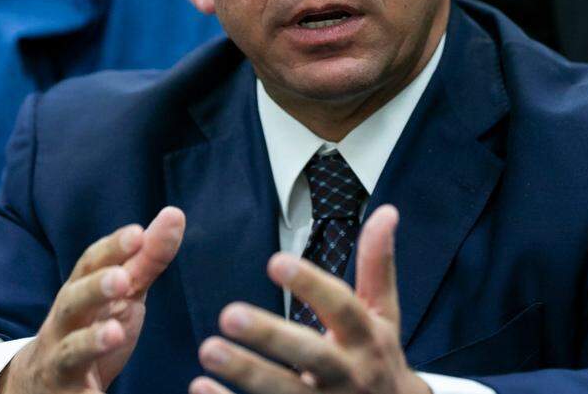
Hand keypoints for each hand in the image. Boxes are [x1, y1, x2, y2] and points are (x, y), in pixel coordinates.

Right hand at [0, 207, 185, 393]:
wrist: (42, 382)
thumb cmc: (91, 326)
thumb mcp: (121, 293)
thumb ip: (146, 258)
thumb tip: (174, 213)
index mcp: (80, 292)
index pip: (90, 264)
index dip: (112, 248)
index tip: (137, 233)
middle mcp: (64, 323)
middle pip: (72, 302)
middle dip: (95, 289)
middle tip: (122, 280)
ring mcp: (61, 360)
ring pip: (70, 350)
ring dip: (90, 341)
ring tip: (114, 333)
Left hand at [190, 205, 429, 393]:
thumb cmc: (378, 357)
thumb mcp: (385, 313)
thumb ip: (378, 265)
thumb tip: (386, 211)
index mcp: (366, 338)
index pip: (342, 307)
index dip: (311, 285)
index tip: (275, 261)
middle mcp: (348, 374)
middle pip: (311, 355)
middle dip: (272, 337)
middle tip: (229, 314)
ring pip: (283, 393)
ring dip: (245, 373)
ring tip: (208, 350)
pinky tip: (201, 388)